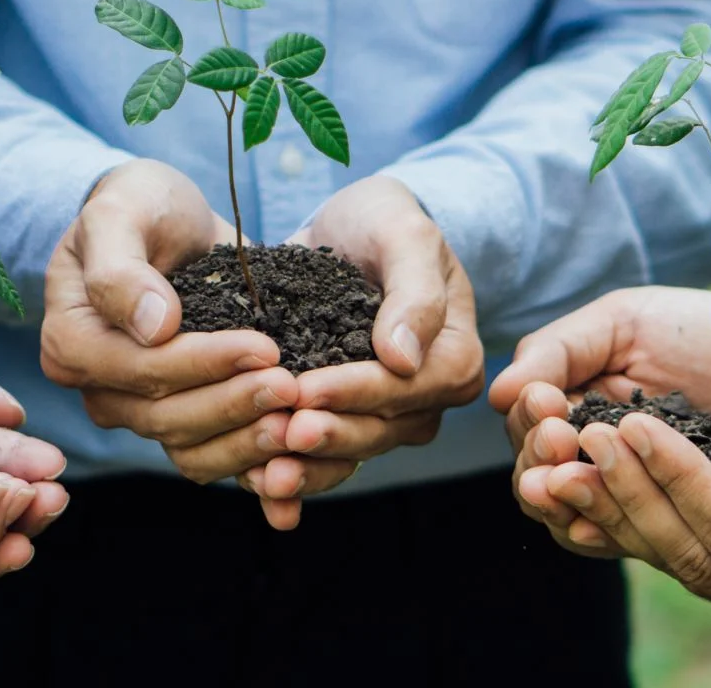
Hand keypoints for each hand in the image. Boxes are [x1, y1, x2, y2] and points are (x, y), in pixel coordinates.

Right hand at [40, 160, 304, 502]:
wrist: (167, 222)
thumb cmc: (138, 206)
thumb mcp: (121, 211)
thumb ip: (121, 266)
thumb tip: (154, 327)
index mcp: (73, 343)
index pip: (140, 369)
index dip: (203, 364)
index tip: (263, 347)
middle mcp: (100, 389)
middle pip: (166, 417)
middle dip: (233, 404)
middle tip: (292, 386)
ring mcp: (140, 411)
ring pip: (190, 448)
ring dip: (247, 441)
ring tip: (301, 422)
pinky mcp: (182, 420)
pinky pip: (213, 455)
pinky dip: (253, 462)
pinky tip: (295, 455)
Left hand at [244, 176, 483, 527]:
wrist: (350, 229)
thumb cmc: (384, 223)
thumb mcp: (405, 234)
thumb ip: (414, 291)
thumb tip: (404, 357)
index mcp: (453, 359)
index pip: (405, 387)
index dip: (355, 392)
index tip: (307, 390)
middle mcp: (424, 398)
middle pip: (378, 429)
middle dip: (328, 434)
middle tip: (281, 432)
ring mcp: (384, 415)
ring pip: (350, 452)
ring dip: (308, 468)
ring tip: (265, 474)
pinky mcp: (344, 419)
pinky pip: (323, 458)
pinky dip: (293, 475)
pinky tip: (258, 486)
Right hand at [491, 287, 710, 555]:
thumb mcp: (627, 323)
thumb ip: (563, 350)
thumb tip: (497, 394)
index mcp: (579, 421)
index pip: (530, 441)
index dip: (529, 428)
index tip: (546, 405)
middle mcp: (603, 472)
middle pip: (546, 490)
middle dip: (541, 468)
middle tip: (558, 442)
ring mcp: (645, 506)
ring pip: (584, 524)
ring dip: (568, 504)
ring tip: (566, 483)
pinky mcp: (691, 535)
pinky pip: (644, 550)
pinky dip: (614, 537)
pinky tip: (599, 526)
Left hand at [546, 365, 710, 650]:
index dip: (681, 482)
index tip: (632, 424)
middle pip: (702, 558)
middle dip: (637, 495)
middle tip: (580, 435)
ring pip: (686, 560)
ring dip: (624, 508)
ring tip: (569, 454)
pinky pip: (692, 550)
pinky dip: (641, 513)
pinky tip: (595, 477)